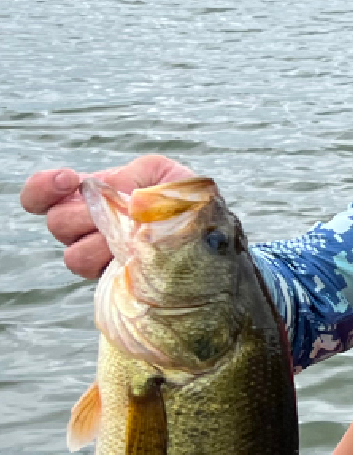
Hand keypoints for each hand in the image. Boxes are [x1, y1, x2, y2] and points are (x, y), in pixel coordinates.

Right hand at [19, 155, 194, 279]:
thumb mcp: (167, 175)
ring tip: (136, 239)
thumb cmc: (185, 203)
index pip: (42, 195)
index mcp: (94, 196)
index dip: (43, 189)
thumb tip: (111, 189)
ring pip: (74, 254)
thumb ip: (137, 173)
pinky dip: (112, 262)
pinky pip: (94, 275)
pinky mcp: (108, 281)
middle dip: (87, 217)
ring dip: (105, 243)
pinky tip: (134, 256)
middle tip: (121, 215)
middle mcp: (86, 227)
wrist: (207, 240)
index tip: (67, 180)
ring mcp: (96, 256)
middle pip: (57, 223)